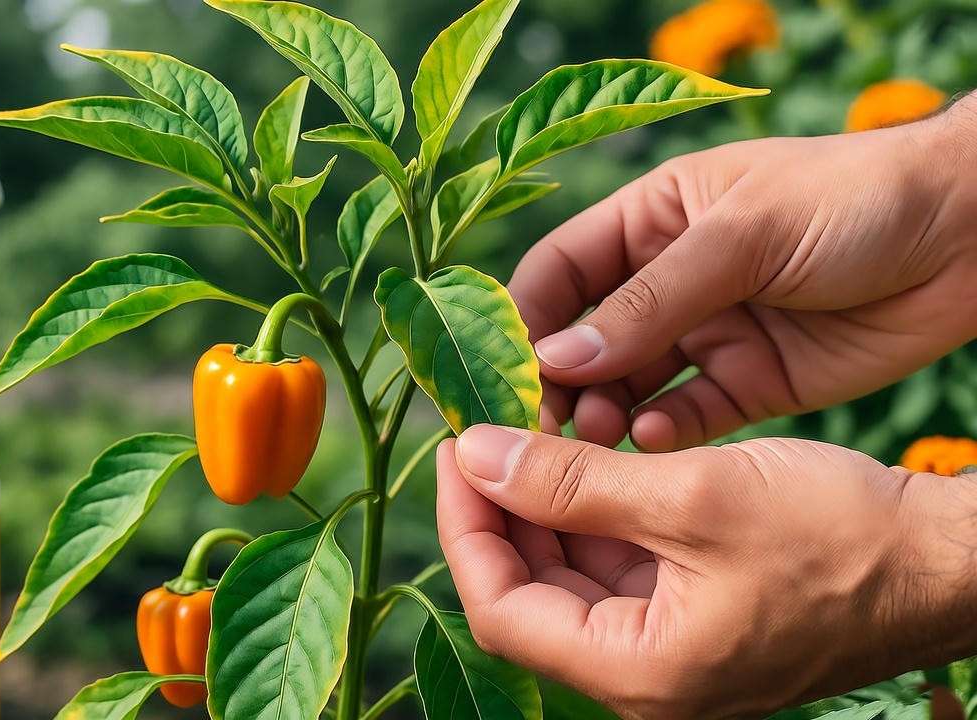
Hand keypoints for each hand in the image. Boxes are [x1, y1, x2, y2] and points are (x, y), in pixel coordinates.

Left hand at [436, 425, 976, 718]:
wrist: (946, 561)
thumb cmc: (842, 536)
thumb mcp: (692, 496)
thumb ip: (571, 481)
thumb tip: (475, 456)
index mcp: (638, 672)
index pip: (500, 607)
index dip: (464, 523)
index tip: (456, 446)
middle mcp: (644, 677)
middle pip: (527, 592)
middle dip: (498, 508)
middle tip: (485, 429)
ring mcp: (668, 650)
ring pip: (568, 574)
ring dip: (543, 504)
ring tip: (530, 430)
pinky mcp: (692, 616)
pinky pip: (615, 567)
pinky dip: (591, 512)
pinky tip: (584, 456)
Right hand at [510, 96, 976, 450]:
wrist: (970, 236)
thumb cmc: (852, 202)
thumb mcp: (742, 235)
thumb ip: (651, 301)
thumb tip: (558, 358)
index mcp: (652, 220)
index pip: (560, 271)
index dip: (525, 317)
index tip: (507, 369)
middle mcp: (667, 281)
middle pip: (584, 338)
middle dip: (559, 381)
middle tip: (544, 425)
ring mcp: (707, 334)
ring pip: (628, 386)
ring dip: (604, 415)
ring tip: (598, 439)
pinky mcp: (748, 384)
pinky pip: (686, 419)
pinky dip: (662, 435)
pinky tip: (653, 443)